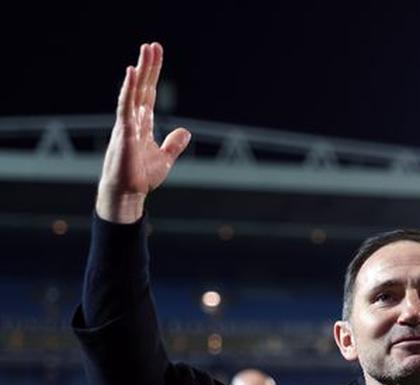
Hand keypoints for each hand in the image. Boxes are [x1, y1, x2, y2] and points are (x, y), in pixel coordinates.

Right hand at [96, 42, 190, 222]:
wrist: (128, 194)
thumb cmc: (140, 177)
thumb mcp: (165, 158)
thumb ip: (174, 144)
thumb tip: (186, 131)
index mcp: (142, 124)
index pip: (148, 94)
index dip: (152, 75)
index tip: (156, 55)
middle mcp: (133, 119)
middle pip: (141, 88)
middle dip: (147, 67)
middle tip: (152, 45)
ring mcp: (127, 124)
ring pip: (133, 92)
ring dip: (139, 71)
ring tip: (144, 51)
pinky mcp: (124, 132)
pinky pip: (126, 106)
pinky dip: (129, 89)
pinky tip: (132, 74)